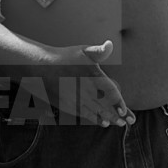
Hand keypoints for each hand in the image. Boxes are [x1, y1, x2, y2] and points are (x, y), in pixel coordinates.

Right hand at [8, 40, 133, 127]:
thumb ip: (99, 51)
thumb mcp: (83, 51)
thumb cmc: (64, 57)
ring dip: (108, 118)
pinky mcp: (68, 105)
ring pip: (96, 111)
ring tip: (118, 124)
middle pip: (105, 105)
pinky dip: (94, 118)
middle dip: (116, 114)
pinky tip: (102, 122)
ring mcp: (77, 99)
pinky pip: (85, 114)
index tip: (124, 110)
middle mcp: (86, 90)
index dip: (118, 102)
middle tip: (127, 122)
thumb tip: (110, 44)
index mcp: (92, 76)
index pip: (110, 91)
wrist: (40, 67)